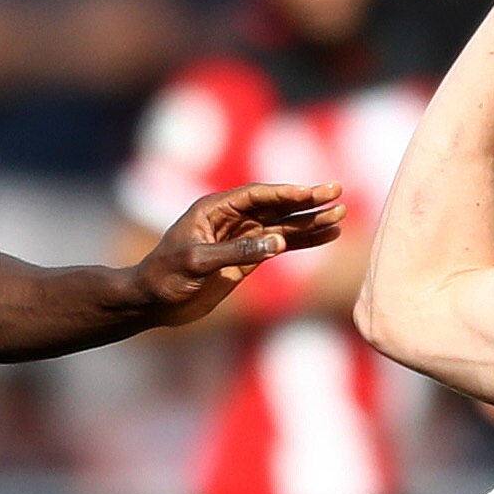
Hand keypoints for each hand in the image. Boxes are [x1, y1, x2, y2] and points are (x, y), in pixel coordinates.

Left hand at [137, 180, 344, 326]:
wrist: (152, 301)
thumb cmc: (165, 277)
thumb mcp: (197, 262)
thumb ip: (237, 251)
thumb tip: (277, 241)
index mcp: (214, 210)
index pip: (257, 195)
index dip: (286, 193)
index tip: (312, 193)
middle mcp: (232, 219)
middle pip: (276, 205)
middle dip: (306, 201)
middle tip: (337, 192)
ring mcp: (242, 238)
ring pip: (283, 225)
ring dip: (310, 221)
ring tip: (340, 215)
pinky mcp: (247, 258)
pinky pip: (281, 246)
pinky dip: (303, 242)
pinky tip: (326, 236)